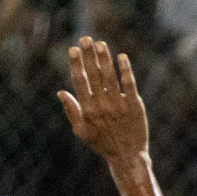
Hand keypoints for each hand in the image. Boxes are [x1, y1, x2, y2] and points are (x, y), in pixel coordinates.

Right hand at [57, 37, 148, 162]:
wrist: (127, 156)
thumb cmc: (102, 143)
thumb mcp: (82, 132)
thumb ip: (72, 112)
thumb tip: (61, 92)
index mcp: (88, 110)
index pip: (80, 82)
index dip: (76, 64)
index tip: (73, 49)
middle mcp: (102, 105)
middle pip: (94, 75)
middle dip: (89, 55)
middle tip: (85, 39)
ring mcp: (119, 104)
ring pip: (110, 77)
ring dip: (105, 59)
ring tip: (100, 43)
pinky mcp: (134, 105)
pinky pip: (129, 84)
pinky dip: (125, 70)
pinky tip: (122, 56)